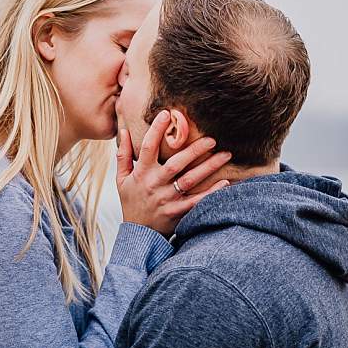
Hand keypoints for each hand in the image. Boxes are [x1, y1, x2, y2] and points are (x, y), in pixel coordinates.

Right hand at [116, 111, 231, 236]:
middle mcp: (154, 184)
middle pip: (176, 163)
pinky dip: (211, 193)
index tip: (167, 114)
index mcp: (141, 173)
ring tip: (225, 155)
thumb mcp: (121, 179)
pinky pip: (197, 201)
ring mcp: (166, 199)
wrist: (138, 233)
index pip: (147, 147)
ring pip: (190, 180)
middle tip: (212, 138)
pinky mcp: (177, 212)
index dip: (156, 130)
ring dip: (208, 167)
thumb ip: (123, 155)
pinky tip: (226, 182)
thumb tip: (123, 131)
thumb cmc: (131, 202)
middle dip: (194, 149)